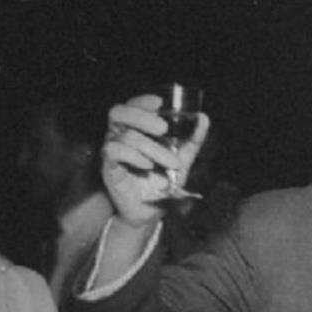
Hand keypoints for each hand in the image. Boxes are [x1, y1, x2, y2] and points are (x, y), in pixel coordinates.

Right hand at [101, 94, 209, 226]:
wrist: (153, 210)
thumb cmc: (164, 180)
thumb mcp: (183, 158)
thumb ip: (193, 139)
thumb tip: (203, 117)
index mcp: (135, 129)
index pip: (131, 105)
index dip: (142, 101)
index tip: (160, 102)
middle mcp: (119, 136)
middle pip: (118, 112)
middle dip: (142, 116)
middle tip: (163, 128)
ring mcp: (112, 152)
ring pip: (126, 137)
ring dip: (153, 148)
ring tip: (171, 162)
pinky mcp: (108, 168)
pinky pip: (113, 152)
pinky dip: (133, 155)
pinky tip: (148, 165)